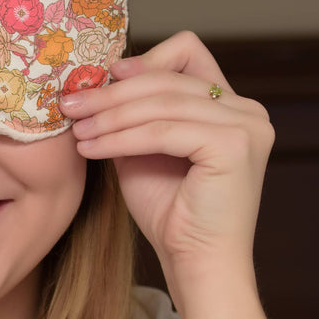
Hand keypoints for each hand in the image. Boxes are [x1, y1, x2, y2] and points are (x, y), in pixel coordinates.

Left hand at [58, 31, 272, 318]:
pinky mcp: (235, 145)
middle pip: (168, 78)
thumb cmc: (172, 216)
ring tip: (77, 131)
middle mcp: (248, 110)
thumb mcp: (145, 151)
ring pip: (162, 102)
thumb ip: (135, 116)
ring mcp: (247, 126)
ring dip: (111, 115)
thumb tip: (97, 83)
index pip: (188, 53)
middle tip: (70, 105)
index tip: (102, 76)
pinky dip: (122, 137)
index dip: (143, 59)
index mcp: (233, 107)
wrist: (197, 265)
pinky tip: (93, 148)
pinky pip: (164, 131)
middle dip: (112, 92)